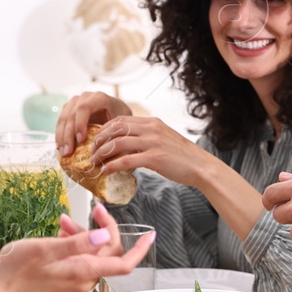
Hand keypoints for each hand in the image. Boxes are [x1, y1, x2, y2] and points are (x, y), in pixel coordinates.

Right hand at [0, 204, 152, 291]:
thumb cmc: (15, 269)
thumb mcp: (45, 248)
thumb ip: (76, 242)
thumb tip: (103, 236)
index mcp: (83, 271)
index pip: (124, 263)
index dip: (140, 249)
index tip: (150, 234)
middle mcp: (83, 280)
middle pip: (107, 253)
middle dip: (98, 230)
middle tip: (85, 212)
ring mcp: (75, 283)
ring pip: (91, 254)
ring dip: (82, 236)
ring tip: (62, 223)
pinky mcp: (66, 283)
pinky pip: (79, 261)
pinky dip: (73, 246)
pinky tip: (59, 236)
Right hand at [56, 91, 130, 157]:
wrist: (117, 112)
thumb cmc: (122, 120)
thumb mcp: (122, 125)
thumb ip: (114, 133)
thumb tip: (104, 152)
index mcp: (99, 98)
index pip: (84, 108)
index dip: (80, 124)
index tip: (80, 140)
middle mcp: (85, 97)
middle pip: (71, 115)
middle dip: (68, 135)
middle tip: (68, 152)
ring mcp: (75, 102)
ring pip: (63, 119)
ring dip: (61, 137)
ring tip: (64, 153)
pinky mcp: (68, 109)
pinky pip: (61, 122)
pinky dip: (60, 135)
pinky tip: (61, 148)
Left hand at [91, 114, 208, 185]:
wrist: (200, 166)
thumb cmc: (182, 156)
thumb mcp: (164, 139)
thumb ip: (147, 137)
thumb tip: (127, 145)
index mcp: (152, 122)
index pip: (121, 120)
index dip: (104, 128)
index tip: (96, 139)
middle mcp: (151, 129)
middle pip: (116, 129)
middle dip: (99, 140)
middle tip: (91, 151)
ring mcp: (152, 142)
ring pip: (117, 143)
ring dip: (102, 153)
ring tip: (94, 162)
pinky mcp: (154, 158)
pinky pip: (125, 160)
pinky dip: (112, 166)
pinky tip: (105, 171)